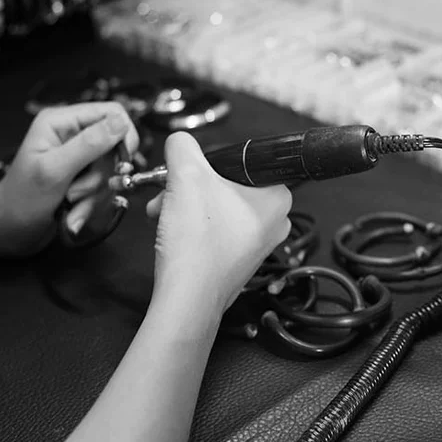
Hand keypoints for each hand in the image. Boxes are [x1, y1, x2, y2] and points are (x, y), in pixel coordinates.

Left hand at [0, 102, 138, 256]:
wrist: (7, 231)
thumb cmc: (22, 199)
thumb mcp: (56, 170)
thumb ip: (89, 145)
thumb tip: (122, 122)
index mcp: (62, 122)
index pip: (112, 114)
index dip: (124, 138)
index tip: (122, 166)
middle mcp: (72, 136)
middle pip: (115, 149)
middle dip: (102, 177)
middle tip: (78, 192)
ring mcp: (78, 160)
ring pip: (111, 173)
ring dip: (95, 196)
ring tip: (70, 207)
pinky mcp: (82, 181)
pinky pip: (104, 190)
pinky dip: (91, 206)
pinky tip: (72, 216)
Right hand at [146, 131, 292, 322]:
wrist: (187, 300)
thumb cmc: (197, 245)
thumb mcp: (186, 176)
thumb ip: (182, 146)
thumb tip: (179, 142)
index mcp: (277, 197)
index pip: (243, 160)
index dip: (209, 163)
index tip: (192, 174)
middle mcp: (275, 222)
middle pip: (226, 185)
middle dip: (191, 186)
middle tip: (170, 193)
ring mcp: (257, 244)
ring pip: (217, 208)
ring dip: (187, 205)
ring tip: (165, 213)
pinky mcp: (238, 260)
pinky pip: (215, 231)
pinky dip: (193, 227)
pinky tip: (174, 232)